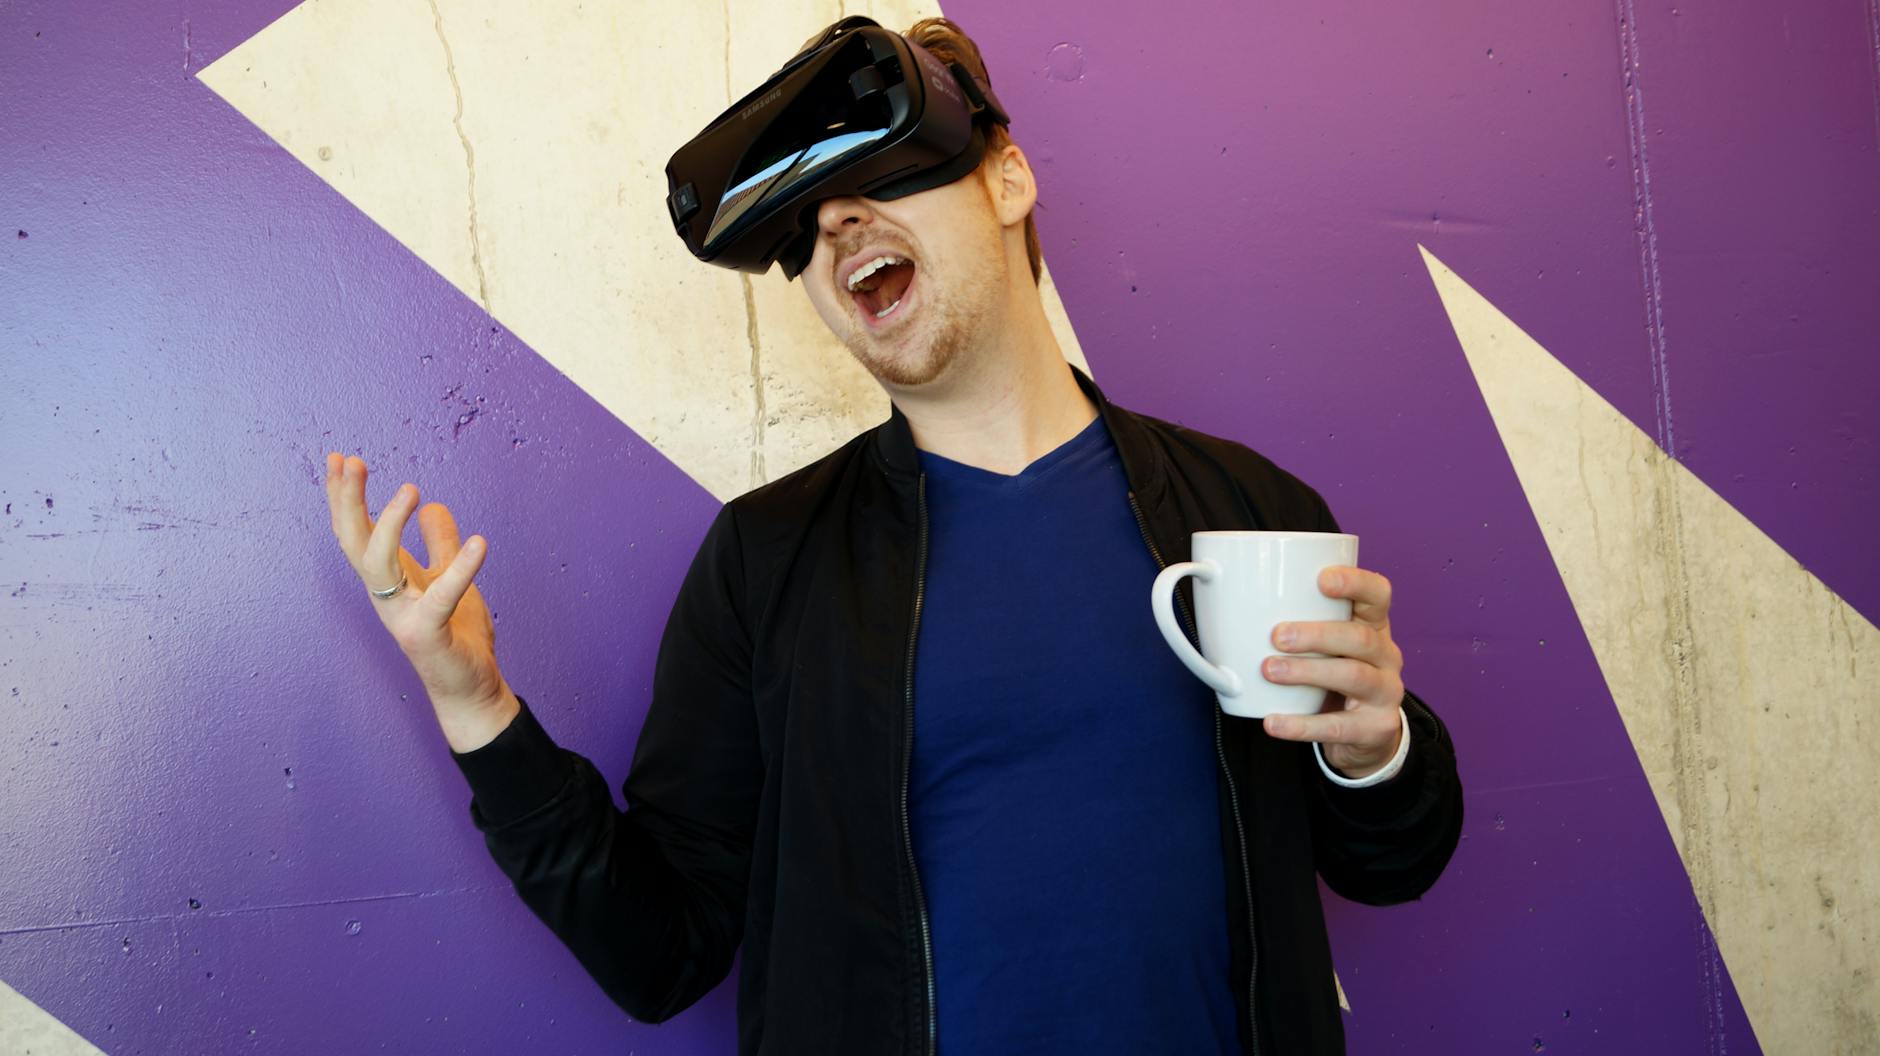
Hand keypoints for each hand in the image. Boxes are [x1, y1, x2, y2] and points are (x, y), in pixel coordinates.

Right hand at [323, 453, 515, 736]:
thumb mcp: (449, 578)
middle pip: (355, 541)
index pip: (357, 531)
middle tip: (350, 460)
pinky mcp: (428, 634)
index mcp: (389, 579)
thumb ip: (439, 545)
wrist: (470, 686)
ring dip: (391, 524)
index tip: (338, 457)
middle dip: (348, 500)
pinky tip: (479, 542)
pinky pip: (442, 597)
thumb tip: (435, 506)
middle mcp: (387, 594)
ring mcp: (402, 615)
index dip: (344, 497)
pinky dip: (460, 569)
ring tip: (411, 488)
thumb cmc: (456, 634)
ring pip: (380, 565)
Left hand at [1258, 565, 1405, 778]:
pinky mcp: (1374, 728)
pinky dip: (1301, 725)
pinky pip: (1337, 726)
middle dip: (1317, 634)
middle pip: (1360, 637)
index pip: (1378, 594)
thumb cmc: (1335, 675)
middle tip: (1276, 636)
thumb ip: (1300, 622)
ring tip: (1269, 671)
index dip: (1355, 582)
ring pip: (1353, 676)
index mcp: (1374, 626)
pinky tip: (1273, 722)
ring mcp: (1385, 693)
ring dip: (1307, 672)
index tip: (1321, 579)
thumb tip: (1231, 601)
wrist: (1366, 734)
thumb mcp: (1328, 646)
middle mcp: (1386, 656)